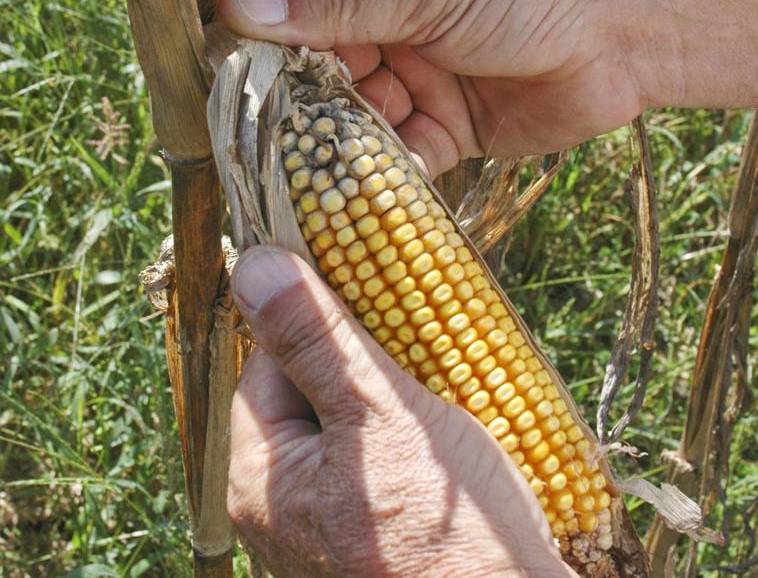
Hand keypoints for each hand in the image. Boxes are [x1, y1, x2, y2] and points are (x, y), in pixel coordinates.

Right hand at [218, 0, 757, 176]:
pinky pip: (400, 156)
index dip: (259, 44)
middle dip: (297, 109)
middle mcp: (385, 28)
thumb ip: (340, 0)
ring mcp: (413, 79)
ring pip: (354, 121)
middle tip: (267, 146)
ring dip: (338, 149)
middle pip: (316, 74)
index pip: (296, 10)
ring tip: (312, 178)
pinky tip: (371, 192)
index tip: (229, 80)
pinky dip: (387, 176)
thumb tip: (242, 2)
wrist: (622, 39)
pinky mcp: (443, 127)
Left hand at [228, 246, 575, 575]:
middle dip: (365, 358)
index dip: (315, 321)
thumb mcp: (380, 421)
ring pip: (355, 425)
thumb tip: (254, 264)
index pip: (267, 366)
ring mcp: (333, 525)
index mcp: (263, 480)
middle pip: (312, 396)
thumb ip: (317, 343)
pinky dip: (414, 432)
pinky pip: (384, 461)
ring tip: (448, 375)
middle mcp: (286, 508)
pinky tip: (457, 424)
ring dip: (397, 392)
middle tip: (421, 336)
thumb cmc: (448, 539)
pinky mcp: (378, 536)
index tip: (366, 288)